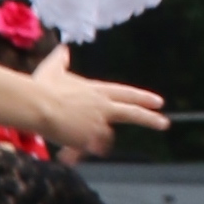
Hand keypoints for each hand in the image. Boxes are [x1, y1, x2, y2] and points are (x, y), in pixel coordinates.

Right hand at [25, 70, 169, 158]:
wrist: (39, 106)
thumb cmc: (42, 87)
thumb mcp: (53, 68)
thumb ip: (61, 59)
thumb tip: (63, 48)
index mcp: (97, 90)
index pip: (126, 93)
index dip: (143, 97)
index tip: (159, 102)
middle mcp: (102, 106)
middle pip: (132, 112)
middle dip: (151, 119)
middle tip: (165, 123)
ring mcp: (98, 123)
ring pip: (104, 137)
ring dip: (93, 142)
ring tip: (74, 144)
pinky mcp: (90, 139)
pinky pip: (87, 149)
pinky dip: (76, 153)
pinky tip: (67, 156)